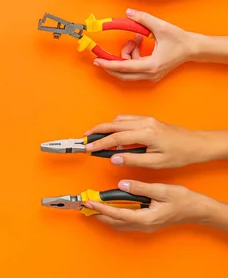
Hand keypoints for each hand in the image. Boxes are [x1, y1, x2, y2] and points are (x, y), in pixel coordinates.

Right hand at [85, 115, 206, 168]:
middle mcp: (145, 122)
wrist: (196, 144)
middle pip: (114, 123)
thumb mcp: (156, 162)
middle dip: (97, 130)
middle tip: (85, 138)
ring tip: (96, 136)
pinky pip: (126, 119)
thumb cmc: (181, 154)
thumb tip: (114, 158)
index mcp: (147, 133)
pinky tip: (112, 133)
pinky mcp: (148, 120)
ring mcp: (146, 119)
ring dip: (105, 126)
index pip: (116, 137)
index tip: (89, 147)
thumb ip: (133, 160)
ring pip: (119, 119)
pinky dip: (115, 124)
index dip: (100, 142)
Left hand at [87, 180, 206, 232]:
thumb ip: (140, 187)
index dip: (101, 208)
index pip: (117, 214)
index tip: (89, 202)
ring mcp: (144, 226)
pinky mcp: (145, 223)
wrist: (196, 210)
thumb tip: (123, 184)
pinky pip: (125, 222)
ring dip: (104, 216)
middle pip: (114, 222)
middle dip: (97, 214)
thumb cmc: (182, 200)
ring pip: (118, 224)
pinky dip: (114, 216)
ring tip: (92, 206)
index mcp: (145, 218)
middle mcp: (143, 225)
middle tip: (84, 205)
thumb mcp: (161, 190)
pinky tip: (109, 208)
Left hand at [93, 8, 194, 81]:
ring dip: (126, 54)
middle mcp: (150, 74)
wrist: (193, 48)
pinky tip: (139, 43)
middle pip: (122, 74)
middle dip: (111, 64)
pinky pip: (134, 66)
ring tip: (135, 39)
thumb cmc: (179, 40)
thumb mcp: (160, 26)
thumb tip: (128, 12)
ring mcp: (151, 75)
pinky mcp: (151, 73)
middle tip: (100, 57)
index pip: (124, 67)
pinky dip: (133, 55)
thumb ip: (143, 18)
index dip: (108, 64)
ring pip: (128, 69)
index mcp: (151, 66)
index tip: (97, 61)